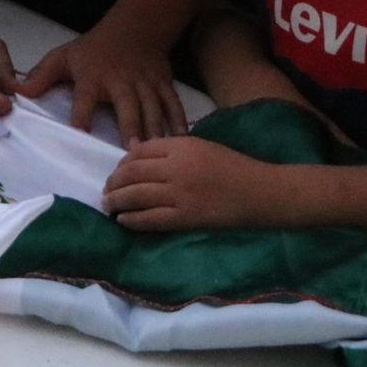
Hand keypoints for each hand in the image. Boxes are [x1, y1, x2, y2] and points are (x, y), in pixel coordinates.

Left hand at [19, 21, 187, 145]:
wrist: (133, 29)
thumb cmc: (93, 50)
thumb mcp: (64, 57)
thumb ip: (41, 75)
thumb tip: (18, 93)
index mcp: (93, 77)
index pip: (85, 97)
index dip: (81, 115)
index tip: (80, 133)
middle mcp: (121, 82)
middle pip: (127, 106)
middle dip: (131, 126)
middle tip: (133, 151)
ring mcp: (145, 84)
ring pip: (153, 108)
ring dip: (155, 130)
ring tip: (156, 153)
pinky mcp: (163, 85)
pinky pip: (173, 104)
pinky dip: (179, 122)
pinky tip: (182, 142)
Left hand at [102, 136, 277, 230]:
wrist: (260, 192)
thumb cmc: (232, 166)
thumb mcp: (200, 146)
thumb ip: (167, 148)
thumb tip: (133, 150)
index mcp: (180, 146)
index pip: (139, 152)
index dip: (122, 162)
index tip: (117, 171)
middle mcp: (176, 168)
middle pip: (132, 173)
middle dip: (114, 182)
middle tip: (106, 190)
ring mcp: (180, 194)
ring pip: (137, 196)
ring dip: (117, 201)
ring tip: (108, 206)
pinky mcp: (187, 218)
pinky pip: (151, 219)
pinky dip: (133, 220)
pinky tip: (124, 221)